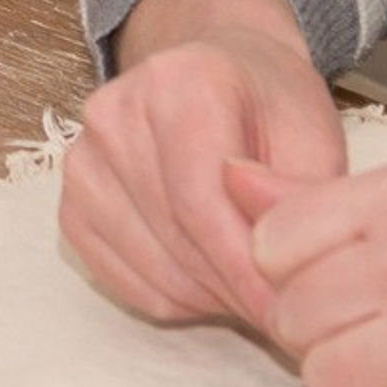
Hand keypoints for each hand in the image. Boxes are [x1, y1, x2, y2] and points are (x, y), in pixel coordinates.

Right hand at [57, 0, 346, 329]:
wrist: (224, 77)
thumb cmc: (271, 109)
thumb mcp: (313, 139)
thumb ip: (298, 202)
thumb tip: (273, 266)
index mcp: (177, 80)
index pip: (200, 201)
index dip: (247, 270)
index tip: (289, 310)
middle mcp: (115, 110)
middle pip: (175, 238)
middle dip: (235, 290)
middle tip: (282, 307)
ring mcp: (85, 153)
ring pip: (150, 266)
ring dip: (207, 297)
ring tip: (248, 281)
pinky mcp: (73, 195)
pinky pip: (119, 277)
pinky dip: (171, 295)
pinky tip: (207, 274)